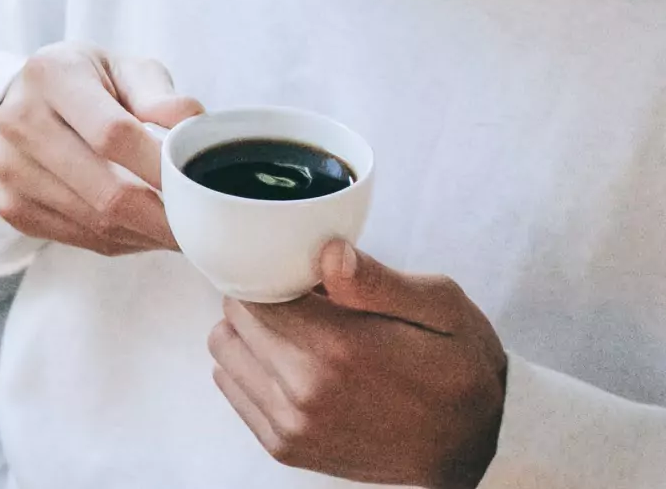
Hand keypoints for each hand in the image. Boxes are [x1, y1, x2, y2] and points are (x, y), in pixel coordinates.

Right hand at [0, 42, 203, 255]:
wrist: (29, 100)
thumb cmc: (90, 82)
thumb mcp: (126, 69)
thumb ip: (160, 96)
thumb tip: (192, 129)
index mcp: (51, 75)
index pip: (113, 134)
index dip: (160, 167)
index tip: (198, 186)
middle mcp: (19, 120)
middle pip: (106, 190)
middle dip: (163, 216)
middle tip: (202, 224)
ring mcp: (9, 168)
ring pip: (96, 222)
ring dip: (147, 233)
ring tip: (179, 227)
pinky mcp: (10, 205)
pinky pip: (80, 238)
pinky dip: (122, 240)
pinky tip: (143, 229)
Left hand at [209, 241, 507, 487]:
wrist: (475, 445)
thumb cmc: (459, 367)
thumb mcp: (441, 306)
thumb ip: (377, 280)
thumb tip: (328, 253)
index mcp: (338, 348)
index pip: (254, 289)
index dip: (271, 271)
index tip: (297, 273)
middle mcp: (303, 391)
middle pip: (234, 317)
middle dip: (261, 299)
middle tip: (303, 301)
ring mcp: (290, 425)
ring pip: (224, 351)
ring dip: (250, 334)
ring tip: (298, 332)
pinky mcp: (284, 448)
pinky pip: (233, 389)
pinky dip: (250, 368)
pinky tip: (292, 363)